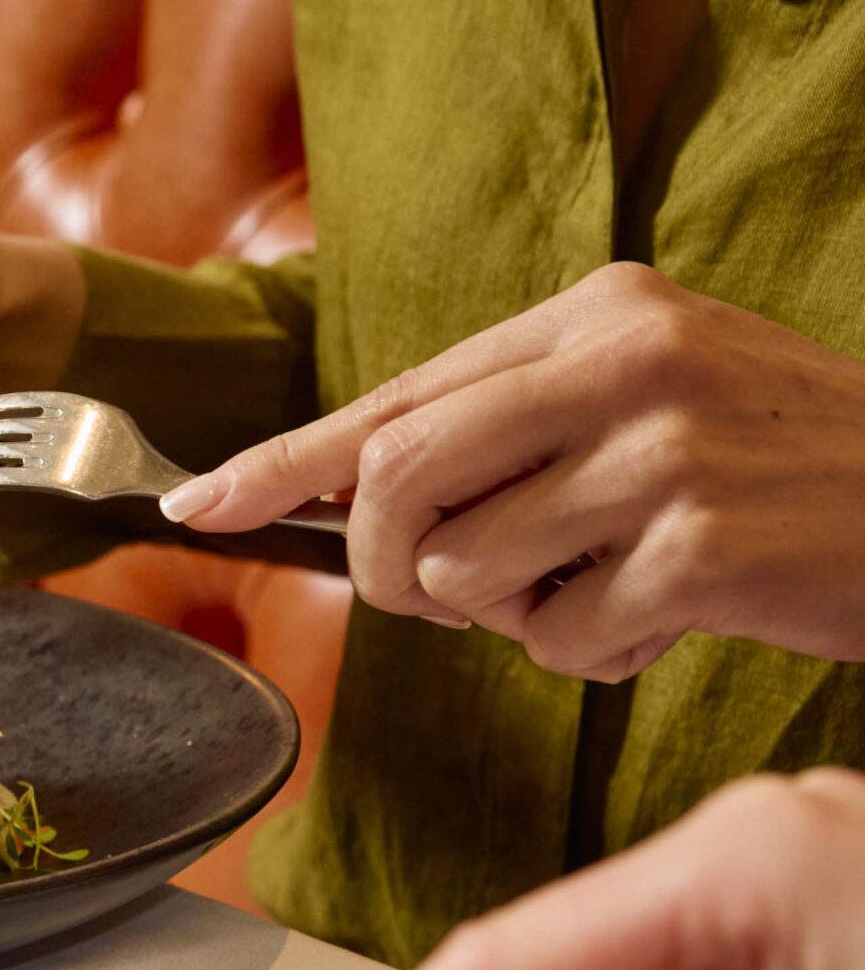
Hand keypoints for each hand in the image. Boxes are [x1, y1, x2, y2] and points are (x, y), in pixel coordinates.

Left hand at [159, 263, 864, 677]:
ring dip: (510, 617)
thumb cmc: (771, 468)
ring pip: (467, 575)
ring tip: (601, 589)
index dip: (278, 464)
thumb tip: (341, 496)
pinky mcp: (702, 549)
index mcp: (596, 314)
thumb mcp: (645, 402)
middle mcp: (624, 364)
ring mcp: (665, 454)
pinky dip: (590, 655)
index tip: (197, 508)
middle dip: (385, 567)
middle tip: (436, 595)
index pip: (393, 398)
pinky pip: (560, 638)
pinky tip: (662, 623)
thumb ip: (508, 431)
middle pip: (395, 484)